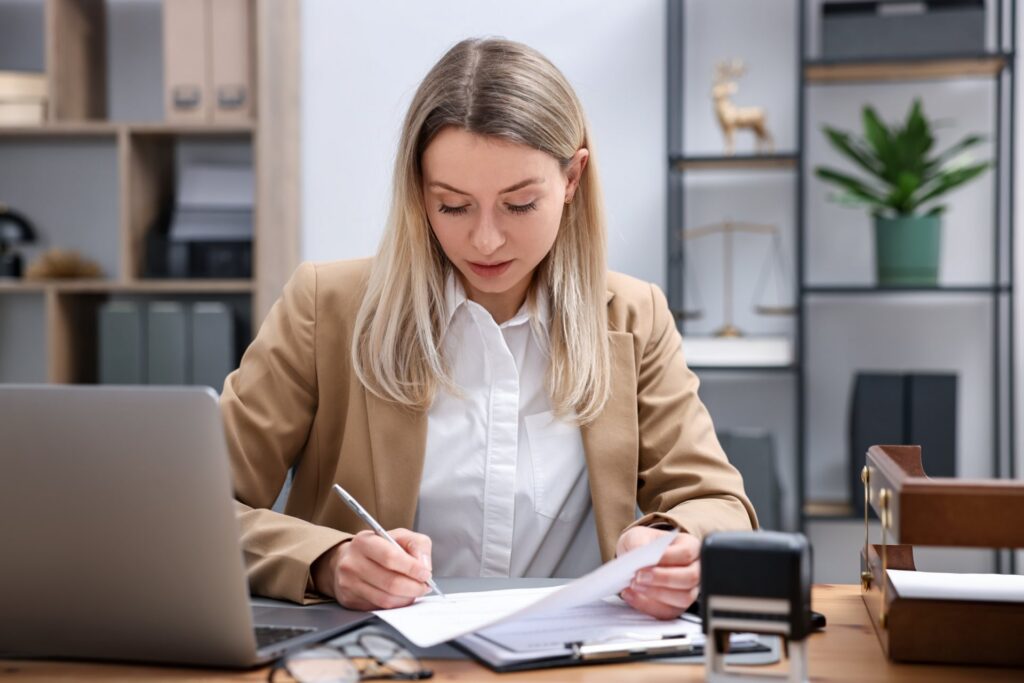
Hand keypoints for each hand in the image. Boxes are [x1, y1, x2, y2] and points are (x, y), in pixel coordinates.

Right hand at [312, 528, 433, 610]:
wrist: (350, 560)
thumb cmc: (378, 547)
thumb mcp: (400, 536)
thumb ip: (417, 545)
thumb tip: (424, 566)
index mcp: (364, 542)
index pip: (390, 557)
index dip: (412, 568)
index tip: (425, 573)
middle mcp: (352, 563)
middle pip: (390, 582)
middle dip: (414, 587)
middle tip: (424, 586)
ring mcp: (349, 584)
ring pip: (386, 599)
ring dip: (407, 597)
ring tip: (415, 591)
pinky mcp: (350, 600)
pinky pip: (380, 607)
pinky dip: (396, 604)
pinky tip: (401, 596)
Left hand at [617, 526, 700, 619]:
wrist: (636, 559)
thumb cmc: (644, 544)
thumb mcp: (638, 535)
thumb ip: (638, 542)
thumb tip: (640, 555)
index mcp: (690, 546)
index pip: (687, 553)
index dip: (667, 558)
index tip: (647, 559)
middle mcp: (694, 568)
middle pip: (690, 578)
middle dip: (663, 579)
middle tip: (640, 576)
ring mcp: (689, 590)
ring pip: (683, 598)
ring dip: (656, 594)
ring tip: (635, 585)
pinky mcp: (677, 606)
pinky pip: (668, 612)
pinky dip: (647, 605)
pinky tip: (631, 595)